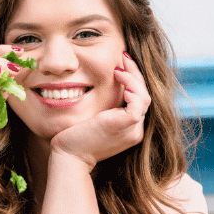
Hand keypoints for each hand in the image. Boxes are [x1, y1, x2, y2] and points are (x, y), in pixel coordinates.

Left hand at [49, 54, 150, 170]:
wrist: (69, 156)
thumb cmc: (74, 138)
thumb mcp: (93, 118)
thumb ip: (104, 106)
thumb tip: (99, 83)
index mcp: (129, 129)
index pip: (139, 99)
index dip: (133, 80)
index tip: (121, 64)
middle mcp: (135, 131)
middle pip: (144, 96)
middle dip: (135, 74)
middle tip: (123, 56)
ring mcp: (132, 130)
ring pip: (144, 98)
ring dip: (133, 78)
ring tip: (119, 66)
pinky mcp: (124, 127)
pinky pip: (137, 105)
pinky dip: (132, 89)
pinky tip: (119, 79)